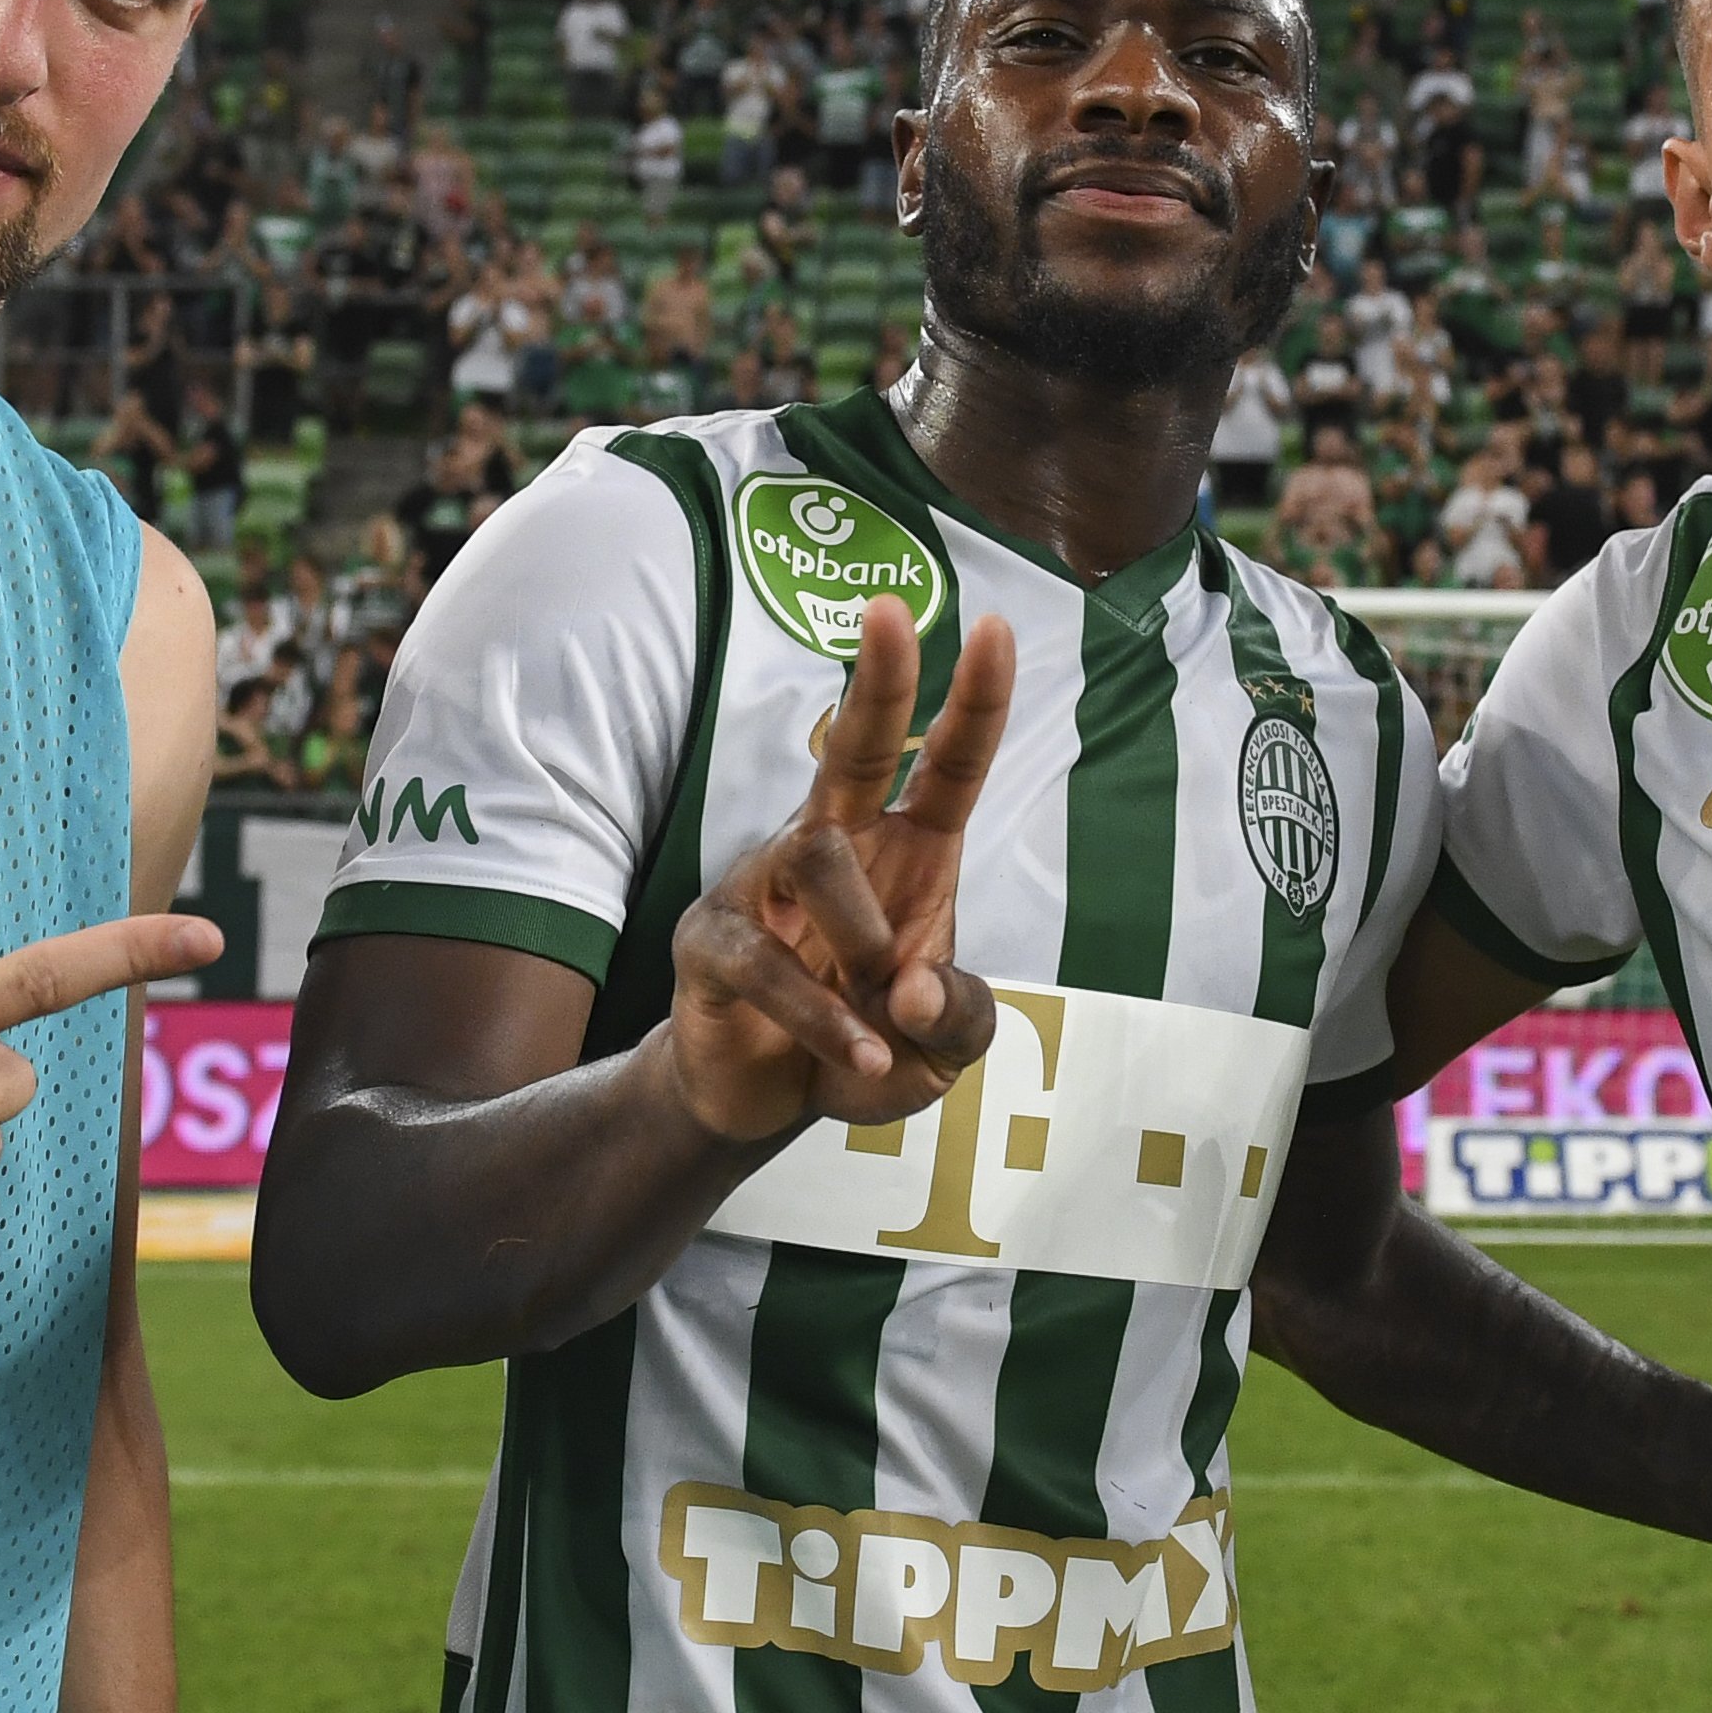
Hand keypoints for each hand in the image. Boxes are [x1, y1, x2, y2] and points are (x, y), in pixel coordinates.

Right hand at [662, 593, 1019, 1142]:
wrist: (766, 1103)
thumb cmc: (866, 1046)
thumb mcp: (941, 1051)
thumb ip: (957, 1019)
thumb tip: (916, 986)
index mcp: (908, 856)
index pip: (947, 765)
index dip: (976, 700)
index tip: (998, 628)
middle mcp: (837, 849)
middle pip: (856, 747)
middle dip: (877, 680)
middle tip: (890, 609)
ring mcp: (765, 887)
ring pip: (815, 853)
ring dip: (863, 934)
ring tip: (883, 1007)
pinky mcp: (712, 941)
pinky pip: (765, 958)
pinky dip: (824, 1015)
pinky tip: (860, 1056)